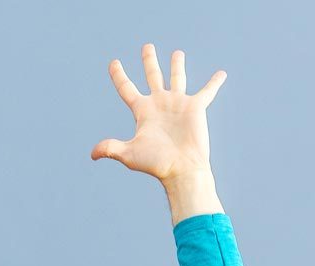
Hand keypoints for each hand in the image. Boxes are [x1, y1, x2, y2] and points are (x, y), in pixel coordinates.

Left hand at [90, 43, 224, 184]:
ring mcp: (178, 104)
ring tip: (177, 53)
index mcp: (143, 111)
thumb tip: (93, 154)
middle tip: (147, 46)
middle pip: (153, 75)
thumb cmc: (157, 164)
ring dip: (177, 65)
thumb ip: (111, 148)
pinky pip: (207, 92)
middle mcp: (160, 104)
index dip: (119, 75)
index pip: (127, 88)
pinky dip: (214, 83)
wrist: (182, 170)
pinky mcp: (196, 108)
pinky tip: (221, 74)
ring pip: (177, 78)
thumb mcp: (129, 154)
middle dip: (149, 60)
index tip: (113, 62)